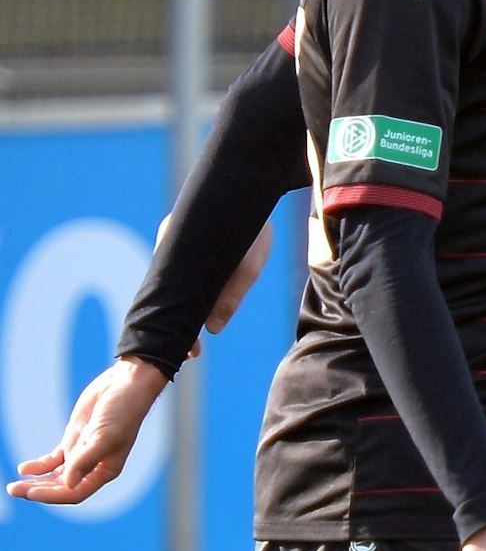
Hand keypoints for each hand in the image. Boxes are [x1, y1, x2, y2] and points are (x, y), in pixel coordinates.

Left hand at [7, 357, 166, 505]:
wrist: (125, 385)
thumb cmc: (123, 411)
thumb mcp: (105, 436)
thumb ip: (86, 460)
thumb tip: (68, 484)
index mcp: (106, 471)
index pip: (76, 493)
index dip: (52, 496)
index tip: (30, 492)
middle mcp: (93, 467)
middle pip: (62, 487)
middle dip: (38, 490)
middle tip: (13, 489)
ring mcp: (82, 453)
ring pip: (55, 476)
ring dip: (36, 482)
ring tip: (13, 486)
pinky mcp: (74, 440)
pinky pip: (53, 460)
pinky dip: (39, 466)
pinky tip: (24, 468)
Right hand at [158, 215, 273, 358]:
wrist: (256, 197)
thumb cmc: (255, 231)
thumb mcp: (247, 265)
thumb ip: (230, 296)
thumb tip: (212, 329)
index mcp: (177, 242)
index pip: (165, 290)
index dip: (171, 321)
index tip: (183, 345)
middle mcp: (170, 245)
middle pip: (168, 293)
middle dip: (177, 325)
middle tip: (190, 354)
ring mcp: (177, 248)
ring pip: (176, 290)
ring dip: (184, 316)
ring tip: (193, 349)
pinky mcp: (188, 252)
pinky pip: (183, 282)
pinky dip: (189, 303)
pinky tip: (196, 325)